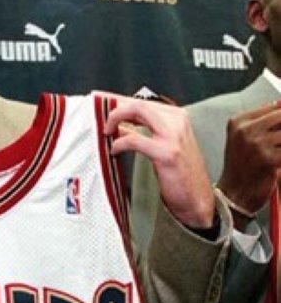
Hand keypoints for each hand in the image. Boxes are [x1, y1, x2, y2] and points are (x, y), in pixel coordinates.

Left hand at [103, 95, 214, 228]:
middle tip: (105, 125)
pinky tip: (115, 151)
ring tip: (107, 133)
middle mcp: (178, 121)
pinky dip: (119, 143)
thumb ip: (146, 131)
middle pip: (139, 104)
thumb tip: (120, 124)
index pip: (144, 103)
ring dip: (116, 119)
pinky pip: (134, 139)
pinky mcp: (167, 152)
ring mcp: (173, 136)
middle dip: (116, 111)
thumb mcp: (165, 145)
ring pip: (138, 111)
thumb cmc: (179, 173)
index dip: (121, 105)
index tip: (106, 110)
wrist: (197, 199)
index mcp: (178, 118)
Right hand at [216, 102, 280, 223]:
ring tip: (276, 153)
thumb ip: (264, 123)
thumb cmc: (241, 168)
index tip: (278, 134)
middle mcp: (245, 130)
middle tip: (278, 144)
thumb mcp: (244, 139)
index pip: (275, 107)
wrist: (234, 194)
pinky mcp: (268, 159)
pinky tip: (277, 164)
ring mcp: (256, 144)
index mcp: (238, 122)